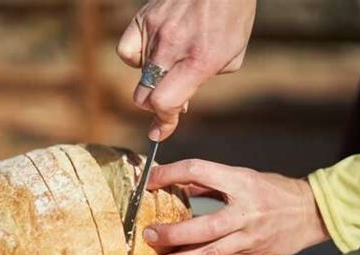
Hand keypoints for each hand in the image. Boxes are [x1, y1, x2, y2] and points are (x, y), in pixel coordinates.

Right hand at [117, 0, 255, 140]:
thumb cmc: (233, 17)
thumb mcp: (232, 57)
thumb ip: (202, 83)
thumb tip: (180, 103)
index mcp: (199, 61)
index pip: (165, 102)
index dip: (163, 122)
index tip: (159, 132)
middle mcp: (172, 48)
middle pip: (144, 96)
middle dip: (156, 106)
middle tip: (172, 99)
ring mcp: (154, 32)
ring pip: (139, 76)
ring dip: (153, 81)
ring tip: (173, 66)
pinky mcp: (143, 19)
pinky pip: (126, 52)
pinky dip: (136, 59)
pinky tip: (151, 55)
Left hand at [140, 159, 329, 254]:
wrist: (311, 213)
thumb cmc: (275, 190)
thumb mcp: (243, 176)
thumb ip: (210, 180)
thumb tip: (179, 182)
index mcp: (241, 182)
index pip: (198, 171)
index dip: (169, 173)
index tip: (149, 180)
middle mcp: (244, 212)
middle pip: (203, 226)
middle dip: (172, 233)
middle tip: (147, 235)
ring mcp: (247, 238)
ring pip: (208, 254)